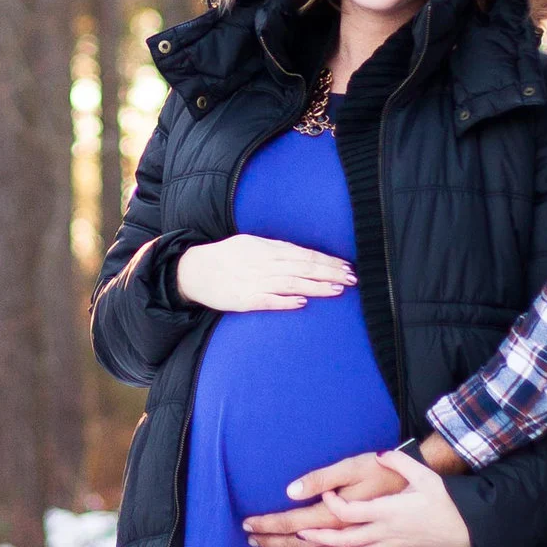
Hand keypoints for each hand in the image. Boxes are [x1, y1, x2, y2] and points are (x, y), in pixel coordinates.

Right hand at [173, 235, 355, 312]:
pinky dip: (286, 301)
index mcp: (266, 248)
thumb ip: (276, 250)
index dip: (326, 260)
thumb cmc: (226, 257)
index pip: (304, 254)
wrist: (194, 270)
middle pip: (303, 267)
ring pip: (291, 283)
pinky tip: (303, 302)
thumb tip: (303, 256)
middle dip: (329, 273)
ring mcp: (254, 281)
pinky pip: (268, 300)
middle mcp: (263, 263)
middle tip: (352, 278)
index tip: (346, 266)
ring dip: (316, 287)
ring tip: (338, 290)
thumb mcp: (251, 244)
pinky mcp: (244, 299)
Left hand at [245, 449, 472, 546]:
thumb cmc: (439, 495)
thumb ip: (396, 463)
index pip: (337, 513)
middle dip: (286, 538)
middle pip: (323, 541)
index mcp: (380, 511)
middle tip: (256, 534)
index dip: (317, 507)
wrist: (465, 525)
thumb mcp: (419, 474)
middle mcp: (375, 534)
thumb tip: (381, 455)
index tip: (303, 498)